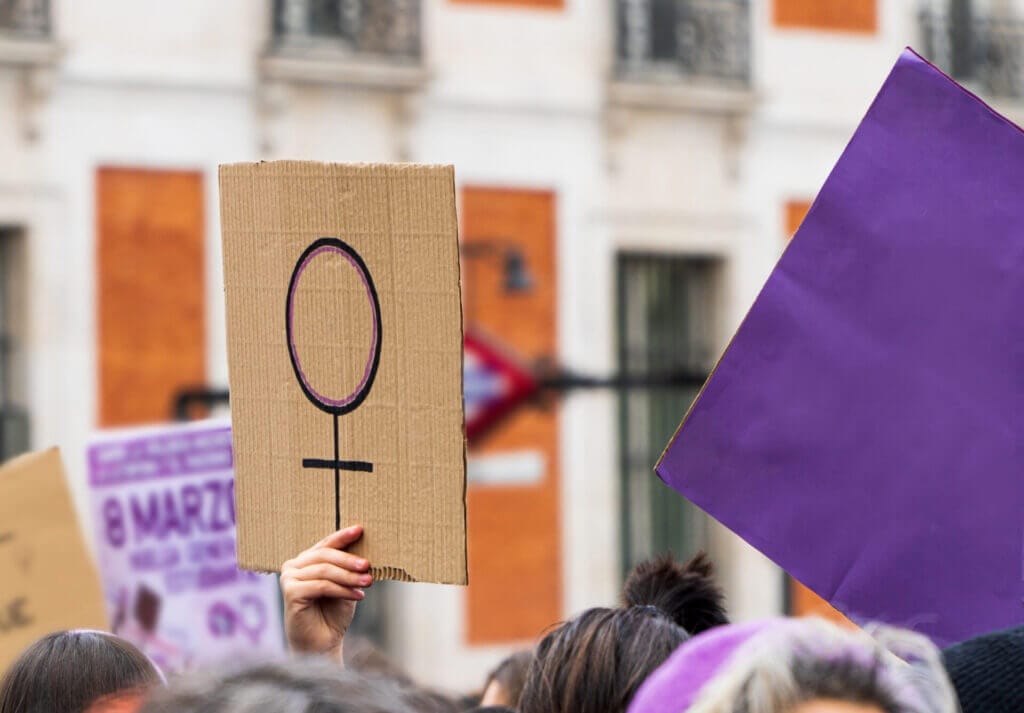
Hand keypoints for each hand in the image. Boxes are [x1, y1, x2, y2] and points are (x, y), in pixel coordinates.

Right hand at [280, 525, 371, 661]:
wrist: (321, 644)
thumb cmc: (333, 614)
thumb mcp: (345, 585)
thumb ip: (349, 568)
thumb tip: (366, 552)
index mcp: (305, 560)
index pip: (325, 544)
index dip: (343, 536)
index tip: (360, 530)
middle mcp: (293, 566)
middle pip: (325, 556)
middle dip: (349, 561)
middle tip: (368, 566)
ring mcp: (289, 578)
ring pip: (325, 571)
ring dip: (349, 576)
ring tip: (368, 582)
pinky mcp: (291, 593)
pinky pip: (321, 585)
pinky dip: (342, 589)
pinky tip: (358, 595)